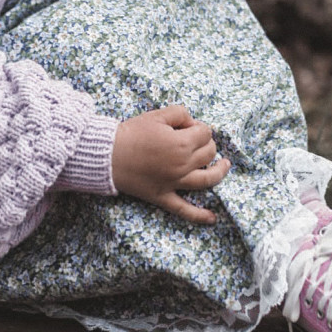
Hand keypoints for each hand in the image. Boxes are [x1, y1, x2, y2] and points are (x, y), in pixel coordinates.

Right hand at [112, 105, 229, 223]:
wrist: (107, 155)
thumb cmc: (131, 133)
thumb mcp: (157, 115)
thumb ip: (181, 114)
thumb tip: (193, 124)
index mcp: (182, 144)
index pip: (205, 133)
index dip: (198, 127)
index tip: (187, 126)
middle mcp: (183, 165)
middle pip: (209, 153)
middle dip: (206, 143)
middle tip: (194, 139)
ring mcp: (174, 183)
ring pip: (207, 180)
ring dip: (219, 172)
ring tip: (225, 166)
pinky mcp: (163, 197)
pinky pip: (185, 210)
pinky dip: (200, 216)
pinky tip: (213, 218)